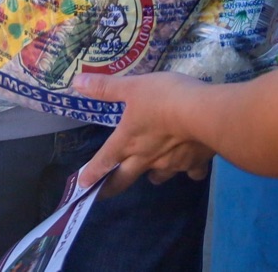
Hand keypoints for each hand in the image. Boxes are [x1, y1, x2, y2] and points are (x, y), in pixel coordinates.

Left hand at [73, 73, 215, 195]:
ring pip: (157, 178)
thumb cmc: (162, 98)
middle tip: (103, 195)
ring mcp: (170, 164)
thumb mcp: (132, 86)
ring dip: (152, 177)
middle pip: (124, 179)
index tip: (82, 185)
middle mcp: (145, 158)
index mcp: (127, 141)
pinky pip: (190, 173)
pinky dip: (189, 170)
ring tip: (151, 172)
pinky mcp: (194, 164)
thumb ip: (106, 87)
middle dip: (112, 188)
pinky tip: (192, 164)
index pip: (103, 161)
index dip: (91, 173)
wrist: (202, 114)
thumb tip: (75, 82)